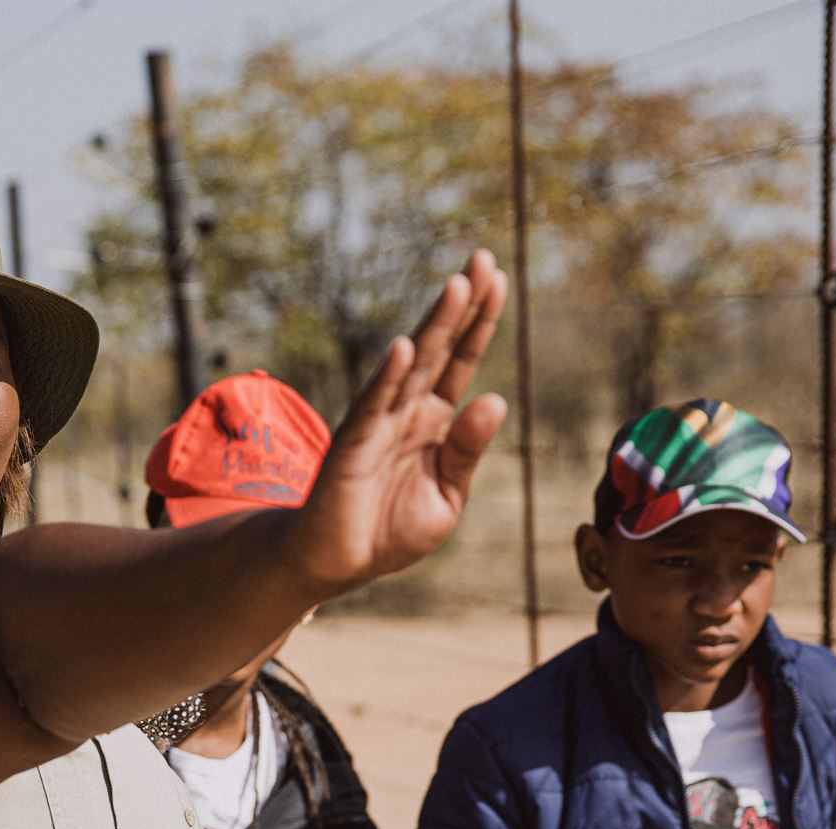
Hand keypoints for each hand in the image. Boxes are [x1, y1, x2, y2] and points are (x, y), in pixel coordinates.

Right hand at [283, 249, 509, 592]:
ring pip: (410, 367)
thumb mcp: (446, 497)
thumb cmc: (387, 531)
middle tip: (482, 257)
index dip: (480, 323)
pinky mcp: (353, 447)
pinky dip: (388, 377)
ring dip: (433, 327)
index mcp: (433, 422)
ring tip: (457, 286)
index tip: (500, 278)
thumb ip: (468, 451)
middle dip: (462, 305)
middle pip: (439, 349)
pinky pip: (372, 407)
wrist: (336, 564)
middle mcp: (406, 411)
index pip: (461, 362)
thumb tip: (496, 398)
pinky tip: (404, 347)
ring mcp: (378, 424)